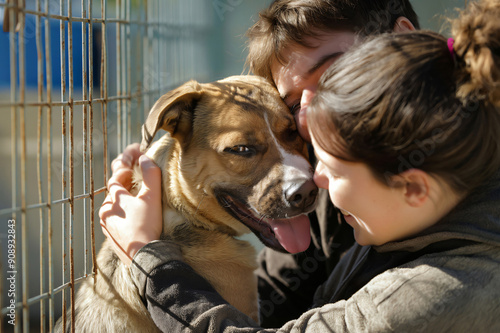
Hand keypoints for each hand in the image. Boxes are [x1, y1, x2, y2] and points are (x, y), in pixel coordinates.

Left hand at [99, 144, 162, 265]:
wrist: (144, 259)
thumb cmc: (147, 226)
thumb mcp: (151, 197)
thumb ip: (150, 175)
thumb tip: (145, 158)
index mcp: (113, 200)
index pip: (118, 174)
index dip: (127, 160)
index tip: (137, 150)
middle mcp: (106, 212)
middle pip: (115, 189)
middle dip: (126, 177)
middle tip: (136, 166)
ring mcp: (108, 226)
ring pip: (116, 204)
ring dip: (125, 194)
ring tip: (136, 189)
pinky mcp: (113, 238)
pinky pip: (118, 218)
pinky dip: (125, 210)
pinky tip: (134, 212)